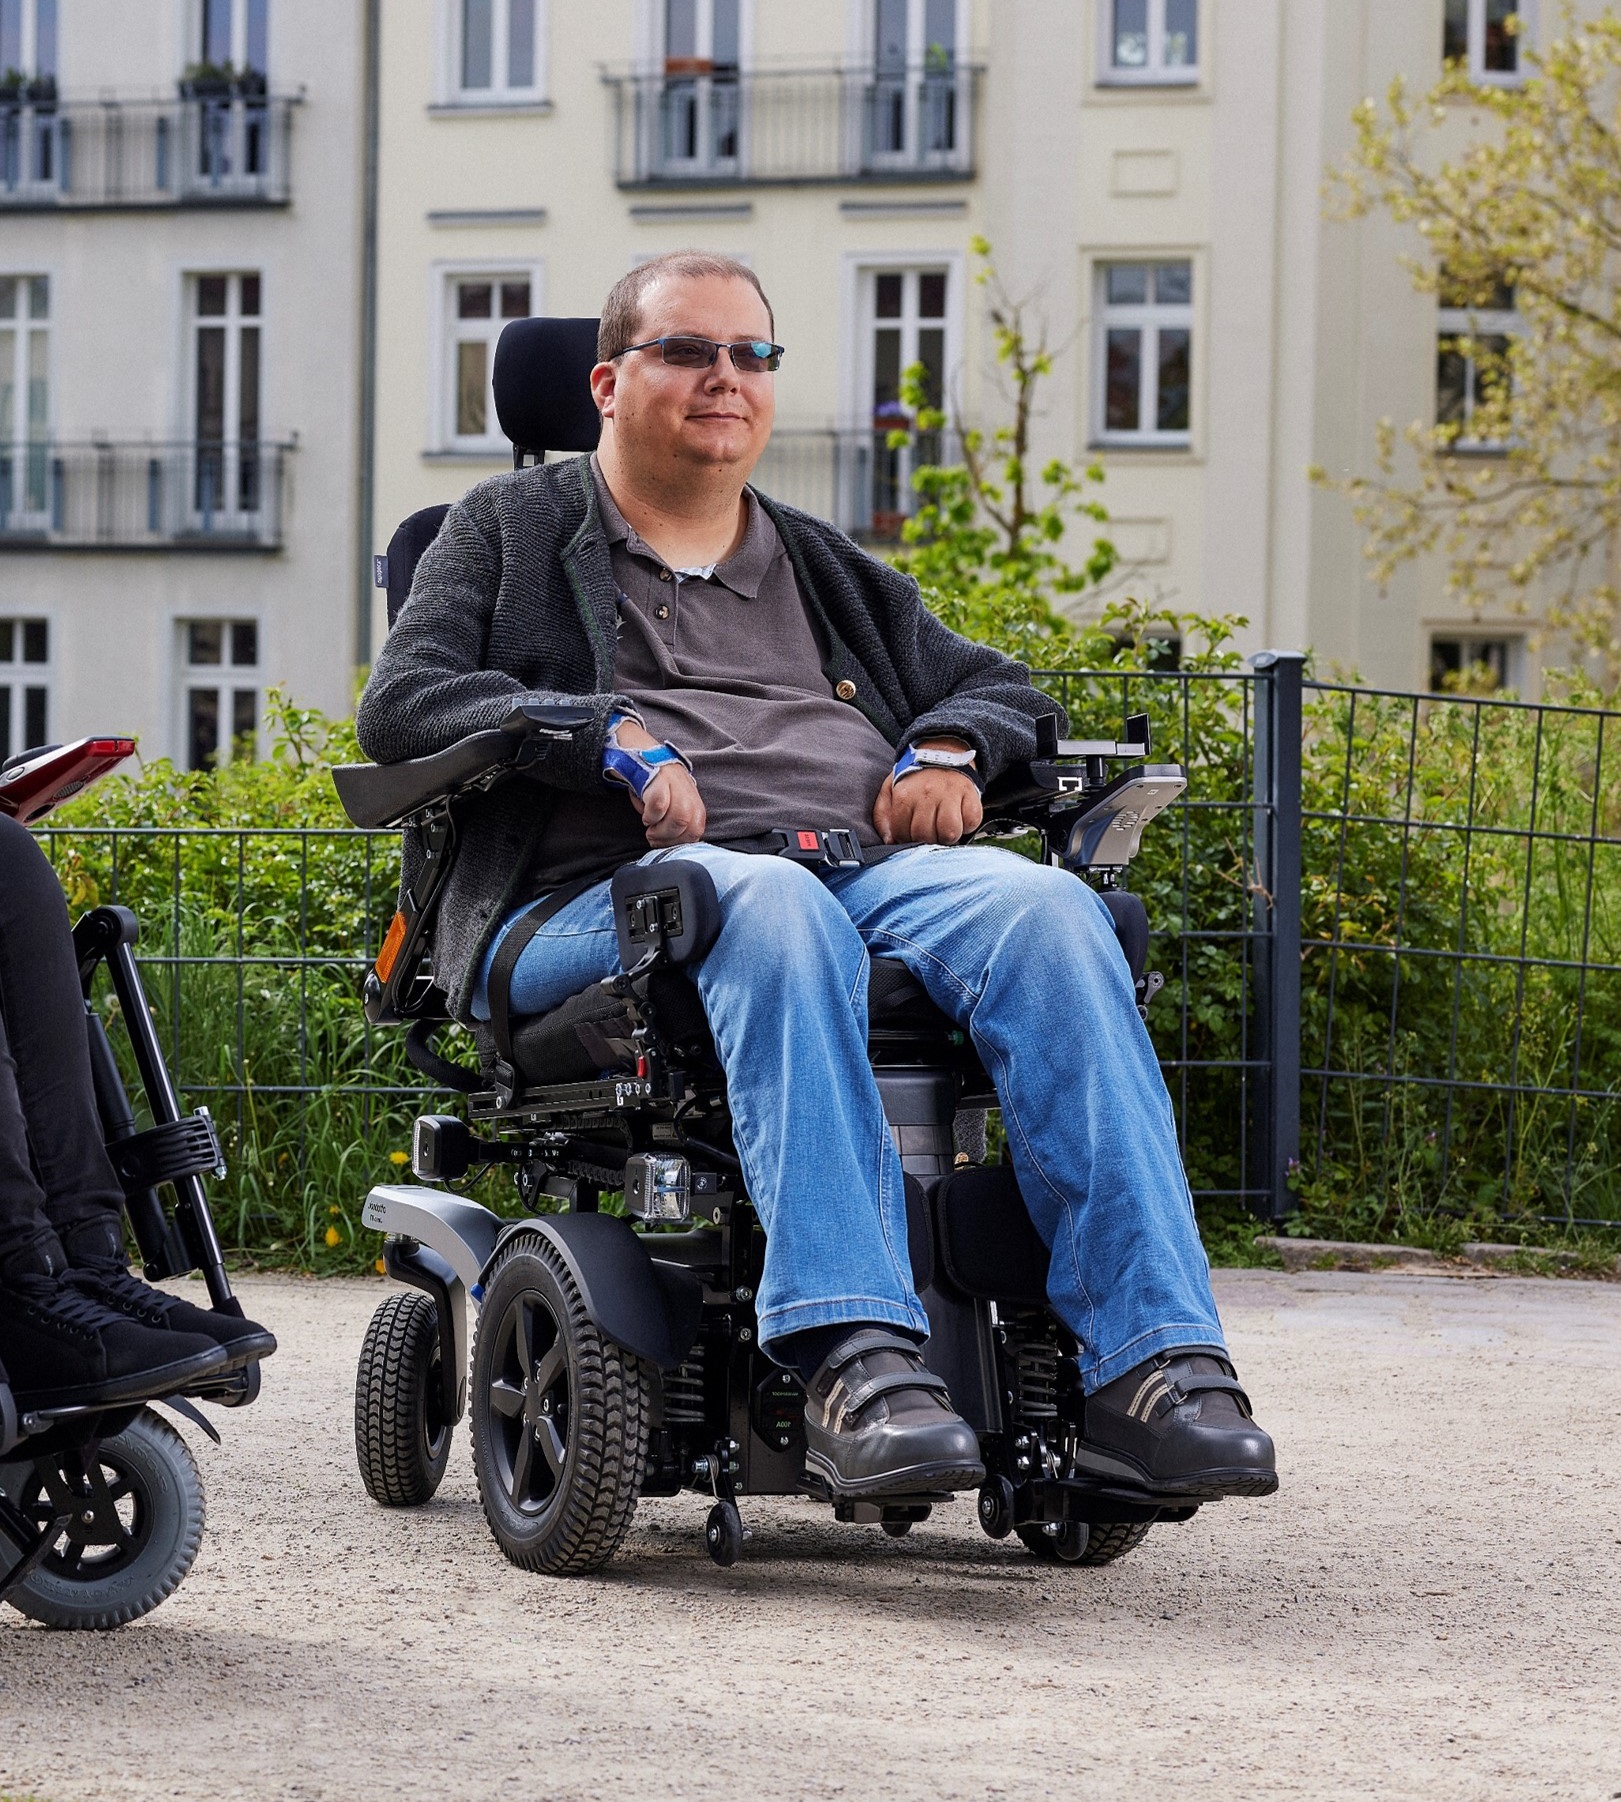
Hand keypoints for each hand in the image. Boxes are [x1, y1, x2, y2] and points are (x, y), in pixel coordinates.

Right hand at [611, 718, 706, 846]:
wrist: (638, 751)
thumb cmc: (652, 783)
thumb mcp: (669, 801)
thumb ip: (674, 819)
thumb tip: (669, 841)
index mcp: (693, 799)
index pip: (698, 829)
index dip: (680, 842)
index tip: (663, 843)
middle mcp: (688, 791)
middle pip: (691, 826)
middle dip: (670, 839)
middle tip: (653, 838)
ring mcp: (675, 783)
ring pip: (680, 818)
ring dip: (661, 830)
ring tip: (649, 829)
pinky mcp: (660, 778)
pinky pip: (660, 804)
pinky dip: (651, 816)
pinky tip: (644, 815)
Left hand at [873, 739, 982, 845]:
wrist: (942, 754)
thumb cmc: (915, 779)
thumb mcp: (890, 791)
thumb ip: (883, 816)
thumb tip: (890, 840)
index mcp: (905, 796)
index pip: (902, 833)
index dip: (905, 838)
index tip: (910, 833)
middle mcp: (927, 794)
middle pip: (925, 836)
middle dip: (926, 840)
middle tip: (928, 832)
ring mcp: (950, 794)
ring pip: (950, 832)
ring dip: (947, 836)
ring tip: (943, 828)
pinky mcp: (970, 795)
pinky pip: (971, 822)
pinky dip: (967, 825)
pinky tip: (959, 818)